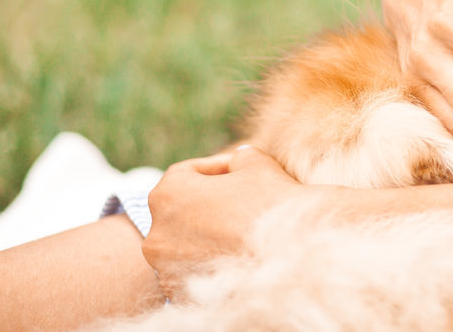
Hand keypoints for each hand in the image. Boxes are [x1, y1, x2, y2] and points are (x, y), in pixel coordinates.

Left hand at [142, 145, 304, 299]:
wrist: (295, 255)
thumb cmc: (272, 203)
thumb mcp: (257, 164)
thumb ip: (239, 158)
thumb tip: (238, 161)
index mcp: (168, 195)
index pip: (185, 173)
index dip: (214, 168)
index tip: (238, 170)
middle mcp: (157, 234)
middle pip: (181, 211)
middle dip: (207, 203)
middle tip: (240, 200)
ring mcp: (166, 269)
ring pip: (185, 243)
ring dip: (208, 234)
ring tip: (241, 230)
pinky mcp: (181, 295)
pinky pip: (193, 271)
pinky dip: (210, 262)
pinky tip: (239, 254)